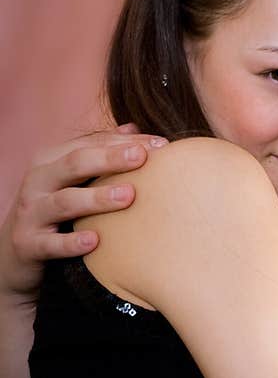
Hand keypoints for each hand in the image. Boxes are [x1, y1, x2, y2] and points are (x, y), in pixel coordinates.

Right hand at [0, 124, 167, 299]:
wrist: (16, 249)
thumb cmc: (54, 208)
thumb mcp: (72, 179)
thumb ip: (100, 154)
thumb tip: (133, 128)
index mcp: (52, 160)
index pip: (90, 145)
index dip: (124, 143)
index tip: (161, 145)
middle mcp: (38, 181)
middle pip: (74, 164)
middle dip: (109, 159)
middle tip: (142, 157)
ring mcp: (31, 213)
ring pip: (64, 202)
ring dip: (97, 199)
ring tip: (128, 195)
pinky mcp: (28, 244)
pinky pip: (51, 244)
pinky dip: (72, 242)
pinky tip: (95, 241)